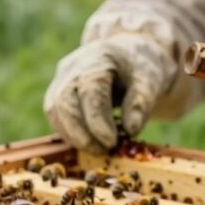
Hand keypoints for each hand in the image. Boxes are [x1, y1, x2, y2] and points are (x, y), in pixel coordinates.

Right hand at [44, 33, 176, 152]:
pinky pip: (55, 115)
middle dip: (81, 133)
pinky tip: (88, 142)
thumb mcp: (150, 80)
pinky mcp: (56, 92)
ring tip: (98, 149)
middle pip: (64, 101)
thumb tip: (131, 131)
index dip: (97, 119)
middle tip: (103, 151)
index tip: (111, 142)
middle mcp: (72, 67)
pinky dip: (69, 132)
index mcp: (97, 59)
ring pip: (54, 110)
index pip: (90, 91)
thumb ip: (141, 103)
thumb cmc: (138, 67)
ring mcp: (60, 78)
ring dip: (73, 136)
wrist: (126, 53)